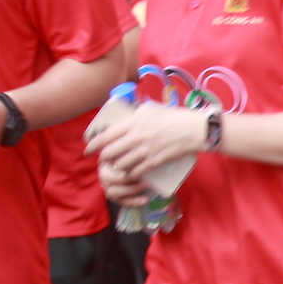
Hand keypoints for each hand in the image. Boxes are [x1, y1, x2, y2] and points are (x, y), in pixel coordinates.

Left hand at [90, 101, 204, 200]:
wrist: (194, 130)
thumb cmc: (174, 117)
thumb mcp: (150, 109)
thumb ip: (134, 115)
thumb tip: (122, 121)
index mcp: (133, 122)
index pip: (105, 136)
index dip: (93, 145)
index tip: (88, 149)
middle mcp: (135, 137)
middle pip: (110, 153)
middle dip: (104, 158)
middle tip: (104, 159)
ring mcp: (144, 151)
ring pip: (121, 164)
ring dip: (117, 167)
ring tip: (118, 166)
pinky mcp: (154, 162)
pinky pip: (135, 172)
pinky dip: (131, 174)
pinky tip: (131, 174)